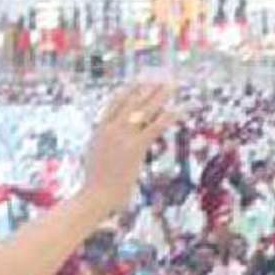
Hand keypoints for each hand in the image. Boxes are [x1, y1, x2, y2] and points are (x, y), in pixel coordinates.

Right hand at [81, 82, 178, 214]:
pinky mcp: (135, 148)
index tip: (138, 82)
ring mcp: (122, 137)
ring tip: (171, 86)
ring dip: (160, 96)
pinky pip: (155, 128)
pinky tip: (179, 110)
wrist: (95, 196)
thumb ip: (104, 146)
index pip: (115, 104)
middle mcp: (111, 129)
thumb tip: (110, 144)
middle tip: (160, 78)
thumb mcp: (96, 157)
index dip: (129, 91)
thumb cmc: (95, 183)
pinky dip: (168, 117)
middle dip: (147, 89)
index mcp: (99, 130)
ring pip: (144, 110)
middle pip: (132, 102)